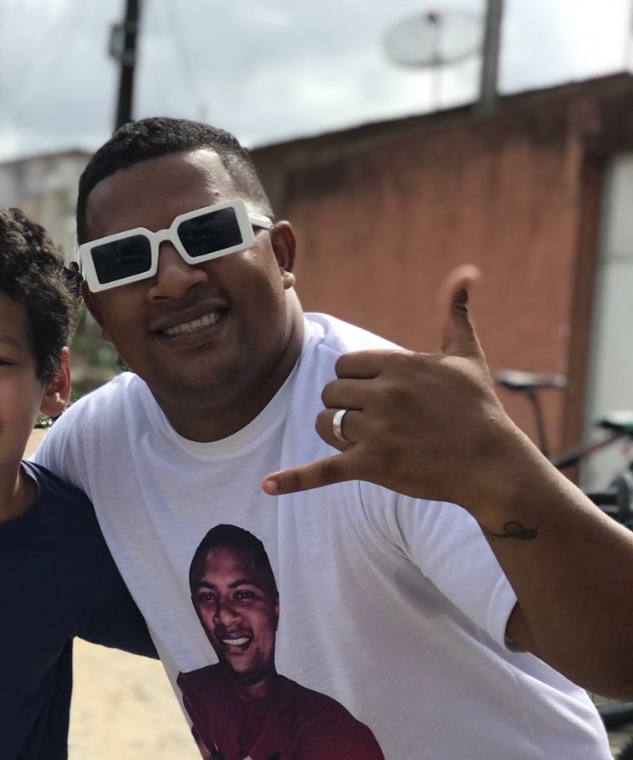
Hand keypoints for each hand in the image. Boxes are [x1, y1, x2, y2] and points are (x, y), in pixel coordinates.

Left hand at [261, 266, 530, 519]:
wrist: (492, 463)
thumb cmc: (479, 409)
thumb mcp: (467, 356)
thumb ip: (456, 314)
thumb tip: (465, 274)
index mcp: (400, 364)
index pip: (345, 366)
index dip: (356, 382)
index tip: (380, 395)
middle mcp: (386, 393)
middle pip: (331, 393)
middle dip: (345, 406)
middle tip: (376, 422)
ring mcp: (378, 431)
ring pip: (326, 423)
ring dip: (337, 432)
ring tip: (366, 442)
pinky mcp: (373, 466)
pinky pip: (323, 471)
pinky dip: (294, 479)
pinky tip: (267, 486)